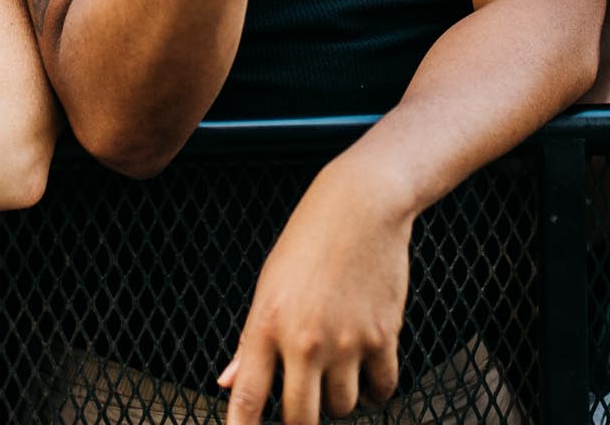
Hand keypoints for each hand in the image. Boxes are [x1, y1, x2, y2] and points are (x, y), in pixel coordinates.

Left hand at [218, 164, 409, 424]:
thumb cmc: (309, 242)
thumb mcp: (268, 286)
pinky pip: (382, 391)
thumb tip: (226, 383)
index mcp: (267, 324)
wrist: (361, 206)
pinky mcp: (383, 337)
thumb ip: (249, 341)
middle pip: (300, 418)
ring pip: (342, 408)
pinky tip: (367, 371)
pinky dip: (375, 390)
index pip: (247, 396)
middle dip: (300, 420)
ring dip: (339, 400)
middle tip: (304, 405)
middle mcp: (305, 339)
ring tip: (337, 371)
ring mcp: (346, 341)